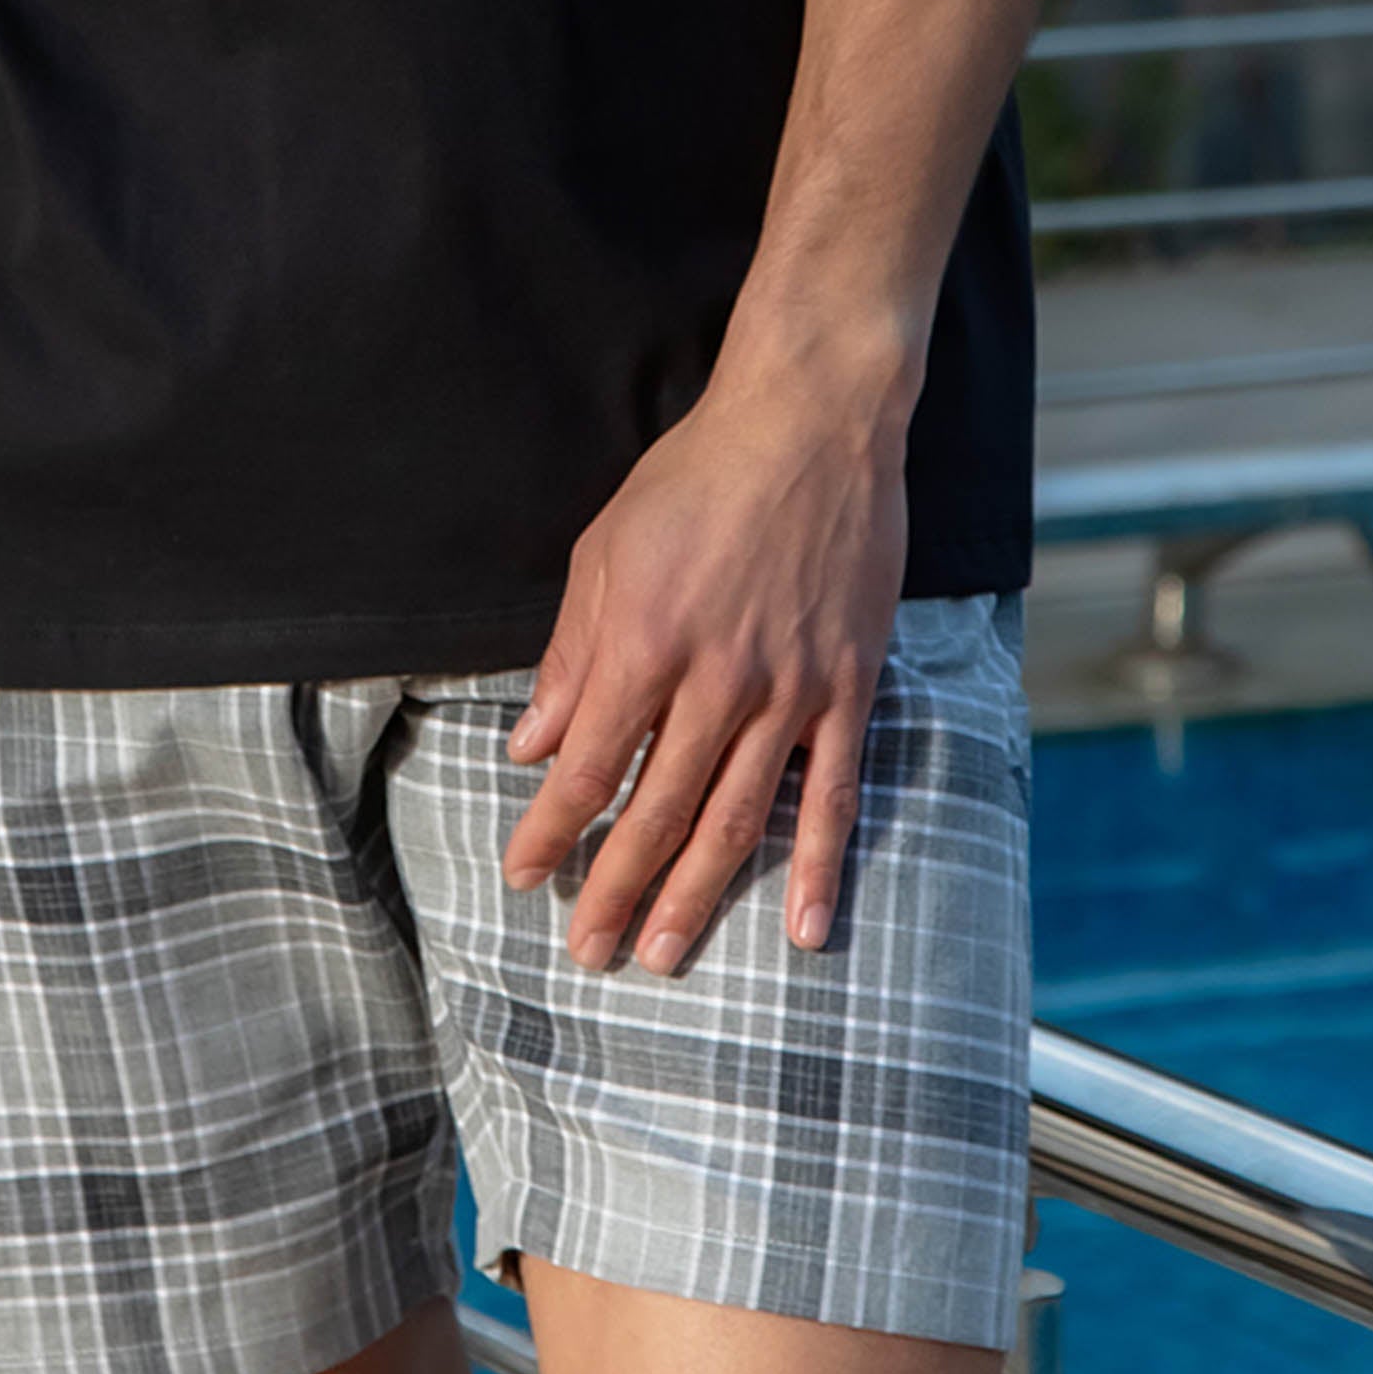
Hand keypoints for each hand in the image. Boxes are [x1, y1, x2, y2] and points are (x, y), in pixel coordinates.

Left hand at [501, 343, 908, 974]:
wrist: (812, 420)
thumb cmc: (697, 476)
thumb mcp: (605, 552)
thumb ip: (571, 657)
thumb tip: (529, 748)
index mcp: (643, 641)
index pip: (587, 766)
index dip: (552, 831)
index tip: (524, 877)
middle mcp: (715, 678)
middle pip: (656, 810)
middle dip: (614, 888)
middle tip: (587, 952)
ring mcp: (790, 689)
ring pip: (736, 818)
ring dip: (697, 895)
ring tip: (662, 953)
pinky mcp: (848, 686)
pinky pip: (833, 794)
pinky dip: (819, 866)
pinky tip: (806, 927)